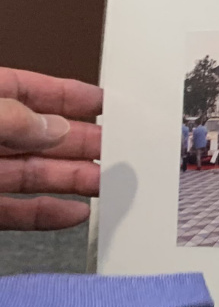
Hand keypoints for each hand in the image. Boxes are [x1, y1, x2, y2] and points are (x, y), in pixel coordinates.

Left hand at [0, 67, 103, 229]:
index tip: (106, 102)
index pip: (26, 91)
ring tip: (109, 183)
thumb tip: (54, 127)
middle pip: (40, 137)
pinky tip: (74, 213)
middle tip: (119, 149)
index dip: (69, 96)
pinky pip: (16, 212)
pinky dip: (47, 215)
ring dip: (76, 179)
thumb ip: (11, 118)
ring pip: (34, 175)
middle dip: (84, 143)